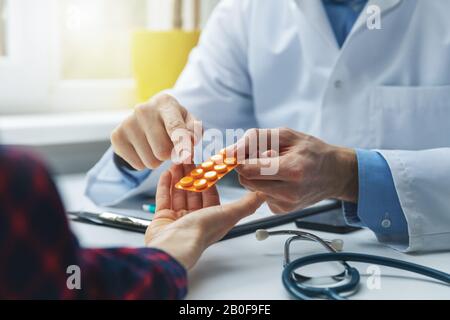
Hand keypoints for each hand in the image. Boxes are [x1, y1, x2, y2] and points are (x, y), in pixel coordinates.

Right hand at [111, 94, 200, 169]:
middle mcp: (143, 110)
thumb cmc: (173, 120)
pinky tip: (144, 148)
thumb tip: (191, 141)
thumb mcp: (188, 121)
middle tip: (169, 145)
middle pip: (162, 152)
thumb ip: (194, 131)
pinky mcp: (116, 137)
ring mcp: (127, 123)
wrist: (146, 116)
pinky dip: (144, 162)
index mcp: (165, 103)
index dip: (182, 144)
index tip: (187, 156)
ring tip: (156, 146)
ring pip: (151, 162)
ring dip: (157, 160)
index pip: (174, 127)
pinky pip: (137, 166)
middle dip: (170, 155)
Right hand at [145, 164, 264, 269]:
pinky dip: (165, 185)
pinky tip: (167, 172)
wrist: (174, 245)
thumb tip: (263, 195)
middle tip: (189, 157)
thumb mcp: (229, 214)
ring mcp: (178, 219)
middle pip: (194, 191)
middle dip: (191, 174)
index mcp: (212, 218)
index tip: (207, 163)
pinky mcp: (162, 219)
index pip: (211, 193)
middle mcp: (195, 219)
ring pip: (179, 193)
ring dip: (178, 176)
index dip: (209, 178)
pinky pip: (164, 198)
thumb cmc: (201, 232)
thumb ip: (247, 204)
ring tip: (178, 160)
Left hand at [230, 128, 357, 213]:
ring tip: (275, 168)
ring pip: (250, 188)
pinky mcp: (282, 211)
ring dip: (256, 176)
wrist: (334, 174)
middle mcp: (289, 191)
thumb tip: (229, 152)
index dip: (240, 159)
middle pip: (246, 180)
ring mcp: (286, 204)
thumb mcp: (286, 135)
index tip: (239, 153)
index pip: (249, 169)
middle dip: (248, 166)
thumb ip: (254, 139)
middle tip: (264, 157)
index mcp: (292, 170)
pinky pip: (260, 195)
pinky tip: (280, 180)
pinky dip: (264, 186)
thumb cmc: (311, 151)